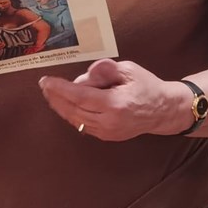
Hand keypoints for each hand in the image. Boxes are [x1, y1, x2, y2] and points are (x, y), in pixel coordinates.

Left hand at [39, 59, 189, 140]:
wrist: (163, 110)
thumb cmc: (146, 86)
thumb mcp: (128, 70)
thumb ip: (105, 70)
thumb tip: (84, 75)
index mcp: (115, 104)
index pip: (79, 96)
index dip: (60, 89)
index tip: (46, 81)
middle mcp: (109, 122)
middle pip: (73, 110)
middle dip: (55, 97)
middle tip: (44, 86)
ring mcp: (108, 132)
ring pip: (76, 120)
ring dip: (61, 107)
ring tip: (50, 93)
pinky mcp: (107, 137)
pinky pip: (83, 125)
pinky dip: (71, 114)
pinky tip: (65, 104)